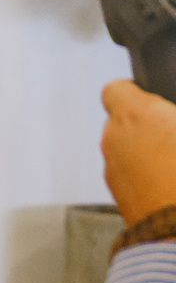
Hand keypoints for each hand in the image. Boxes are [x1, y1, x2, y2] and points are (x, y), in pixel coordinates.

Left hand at [102, 79, 175, 225]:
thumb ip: (171, 116)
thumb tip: (170, 119)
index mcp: (135, 113)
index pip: (116, 89)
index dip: (135, 92)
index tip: (154, 100)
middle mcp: (114, 137)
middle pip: (122, 121)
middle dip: (145, 126)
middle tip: (172, 135)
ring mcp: (112, 167)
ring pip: (124, 150)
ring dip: (144, 152)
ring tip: (174, 166)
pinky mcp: (116, 194)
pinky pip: (127, 175)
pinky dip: (142, 176)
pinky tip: (168, 186)